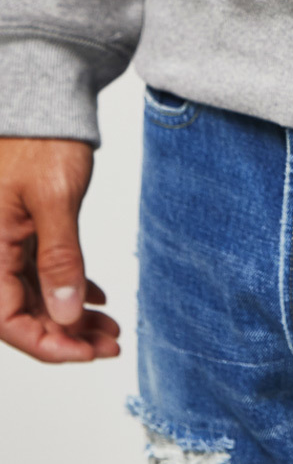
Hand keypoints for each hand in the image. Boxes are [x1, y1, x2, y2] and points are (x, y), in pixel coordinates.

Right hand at [0, 137, 119, 361]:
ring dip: (71, 316)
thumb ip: (59, 258)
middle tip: (110, 346)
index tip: (88, 355)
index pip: (7, 320)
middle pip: (22, 313)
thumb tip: (65, 315)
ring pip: (34, 296)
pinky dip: (68, 289)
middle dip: (67, 335)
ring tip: (111, 330)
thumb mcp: (54, 200)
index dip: (47, 344)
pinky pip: (39, 273)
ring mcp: (4, 243)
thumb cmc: (42, 143)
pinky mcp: (21, 232)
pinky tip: (97, 300)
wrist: (43, 108)